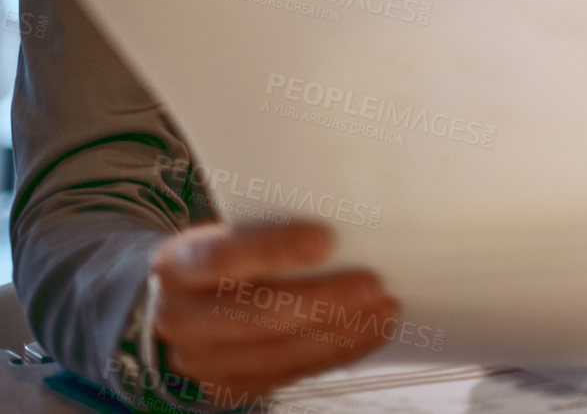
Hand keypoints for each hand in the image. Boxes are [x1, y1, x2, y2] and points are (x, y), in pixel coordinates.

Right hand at [150, 222, 399, 403]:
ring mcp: (203, 361)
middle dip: (319, 303)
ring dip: (337, 333)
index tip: (325, 239)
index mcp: (179, 266)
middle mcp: (181, 319)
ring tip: (383, 309)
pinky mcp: (229, 388)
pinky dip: (336, 353)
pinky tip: (368, 333)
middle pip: (252, 317)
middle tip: (371, 284)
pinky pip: (289, 375)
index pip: (222, 258)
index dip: (274, 250)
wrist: (183, 304)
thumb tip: (342, 221)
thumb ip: (271, 228)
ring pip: (274, 354)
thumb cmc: (225, 256)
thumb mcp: (231, 229)